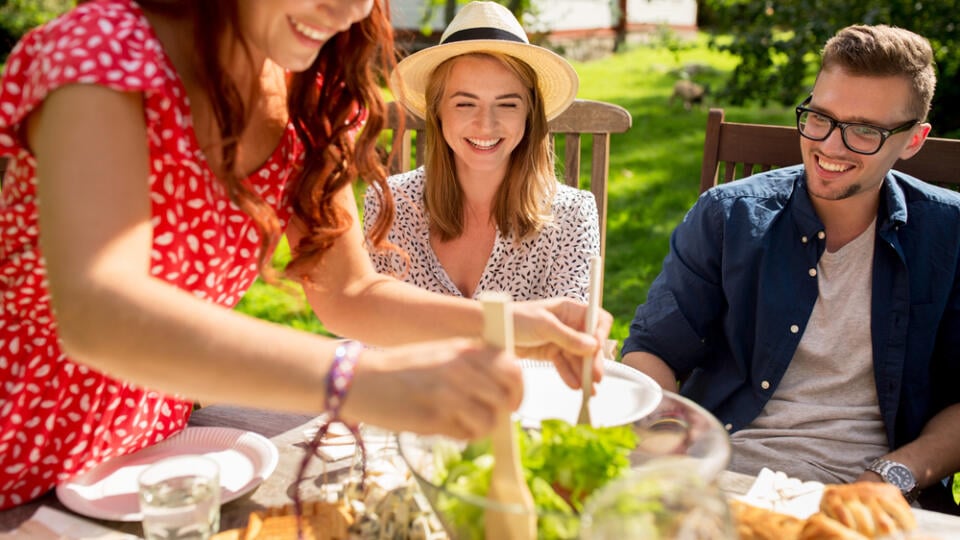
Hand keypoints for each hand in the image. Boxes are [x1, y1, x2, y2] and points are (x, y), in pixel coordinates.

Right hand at [340, 338, 522, 439]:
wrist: (359, 378)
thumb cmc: (402, 368)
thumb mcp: (441, 353)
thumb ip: (472, 366)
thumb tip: (504, 391)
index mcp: (464, 348)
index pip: (513, 368)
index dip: (518, 389)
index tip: (512, 401)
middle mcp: (461, 368)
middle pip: (506, 398)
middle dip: (503, 412)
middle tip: (488, 417)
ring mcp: (449, 393)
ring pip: (490, 421)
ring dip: (480, 427)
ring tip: (459, 421)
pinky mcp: (434, 417)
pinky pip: (467, 434)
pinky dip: (461, 435)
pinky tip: (442, 425)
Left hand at [511, 297, 610, 388]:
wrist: (493, 330)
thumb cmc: (515, 318)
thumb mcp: (544, 326)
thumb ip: (568, 337)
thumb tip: (592, 345)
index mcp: (569, 309)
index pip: (596, 319)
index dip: (600, 334)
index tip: (598, 349)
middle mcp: (568, 323)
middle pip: (589, 342)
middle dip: (593, 360)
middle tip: (595, 377)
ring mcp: (560, 338)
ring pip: (578, 357)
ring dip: (583, 372)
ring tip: (587, 388)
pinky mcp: (551, 352)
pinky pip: (565, 364)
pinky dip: (570, 374)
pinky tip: (574, 385)